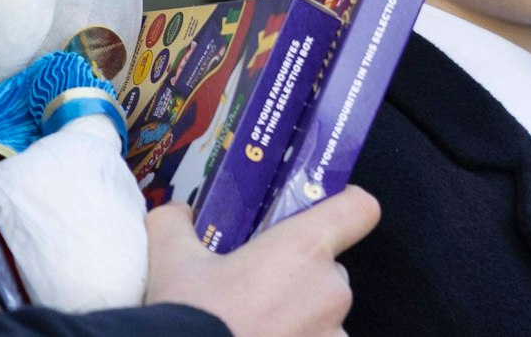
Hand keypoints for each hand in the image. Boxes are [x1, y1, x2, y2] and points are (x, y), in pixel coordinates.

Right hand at [145, 187, 380, 336]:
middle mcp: (330, 290)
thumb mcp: (171, 260)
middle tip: (259, 290)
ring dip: (301, 319)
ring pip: (325, 315)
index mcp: (305, 249)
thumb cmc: (190, 317)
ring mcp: (333, 334)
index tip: (322, 213)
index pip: (360, 209)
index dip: (345, 206)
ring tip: (258, 327)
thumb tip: (178, 212)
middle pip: (332, 269)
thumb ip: (176, 224)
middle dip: (301, 278)